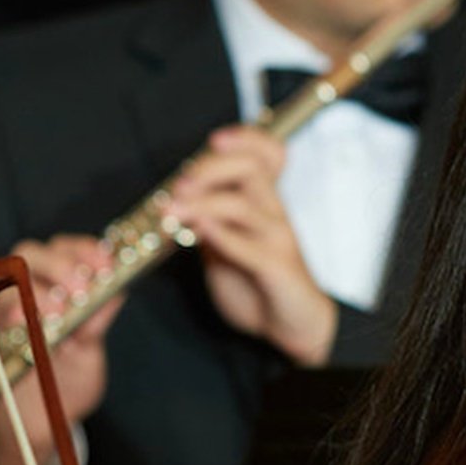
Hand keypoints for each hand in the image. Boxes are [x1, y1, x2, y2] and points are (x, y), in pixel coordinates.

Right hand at [0, 236, 120, 464]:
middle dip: (58, 263)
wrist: (35, 427)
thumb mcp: (87, 355)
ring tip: (58, 309)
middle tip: (80, 288)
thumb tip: (116, 290)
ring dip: (35, 287)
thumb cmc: (61, 387)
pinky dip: (12, 312)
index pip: (62, 250)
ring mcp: (1, 315)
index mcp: (52, 291)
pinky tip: (30, 320)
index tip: (105, 262)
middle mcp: (23, 296)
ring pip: (7, 277)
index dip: (82, 249)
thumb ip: (96, 324)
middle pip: (29, 253)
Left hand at [167, 126, 338, 366]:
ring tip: (172, 211)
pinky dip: (222, 236)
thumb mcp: (224, 247)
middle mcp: (274, 215)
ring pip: (242, 205)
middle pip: (251, 169)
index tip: (214, 141)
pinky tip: (200, 231)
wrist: (293, 325)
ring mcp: (278, 240)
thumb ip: (207, 223)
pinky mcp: (277, 268)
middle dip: (209, 169)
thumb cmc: (259, 284)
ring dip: (201, 203)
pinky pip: (249, 247)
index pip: (266, 155)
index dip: (245, 139)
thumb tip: (177, 202)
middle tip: (179, 184)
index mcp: (264, 204)